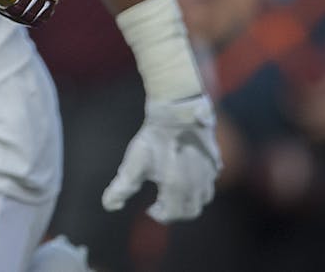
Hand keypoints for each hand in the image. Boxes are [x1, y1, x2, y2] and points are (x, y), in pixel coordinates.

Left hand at [103, 94, 220, 222]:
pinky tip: (188, 176)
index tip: (150, 209)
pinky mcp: (215, 161)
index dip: (160, 215)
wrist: (176, 110)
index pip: (172, 214)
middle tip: (162, 203)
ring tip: (174, 192)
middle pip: (191, 211)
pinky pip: (211, 181)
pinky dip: (201, 186)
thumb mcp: (133, 163)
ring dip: (190, 201)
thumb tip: (109, 206)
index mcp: (177, 188)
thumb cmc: (154, 137)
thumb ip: (121, 188)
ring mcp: (209, 173)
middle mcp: (197, 185)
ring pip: (204, 198)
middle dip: (175, 212)